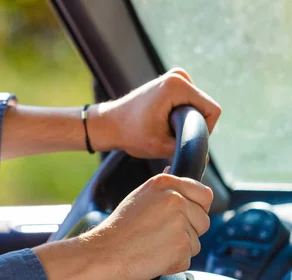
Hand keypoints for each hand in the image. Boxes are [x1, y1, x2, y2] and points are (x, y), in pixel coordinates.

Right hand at [35, 172, 212, 279]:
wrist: (104, 253)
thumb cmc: (118, 230)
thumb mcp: (140, 197)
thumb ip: (163, 188)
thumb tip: (172, 170)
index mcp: (167, 183)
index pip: (205, 195)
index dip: (197, 210)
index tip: (184, 220)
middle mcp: (176, 199)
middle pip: (203, 221)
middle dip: (188, 233)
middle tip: (161, 237)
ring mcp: (180, 222)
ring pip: (196, 243)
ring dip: (179, 250)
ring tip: (154, 247)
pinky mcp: (181, 245)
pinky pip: (187, 259)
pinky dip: (173, 264)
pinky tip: (154, 258)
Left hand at [89, 68, 220, 157]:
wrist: (110, 124)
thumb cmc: (131, 134)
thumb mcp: (160, 146)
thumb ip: (185, 149)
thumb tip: (205, 159)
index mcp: (178, 85)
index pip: (212, 110)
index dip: (205, 131)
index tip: (185, 141)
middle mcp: (180, 76)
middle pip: (205, 107)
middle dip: (194, 126)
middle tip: (171, 138)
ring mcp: (176, 77)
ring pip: (198, 106)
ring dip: (187, 122)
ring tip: (165, 130)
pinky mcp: (173, 82)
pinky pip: (190, 103)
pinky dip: (182, 116)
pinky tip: (164, 123)